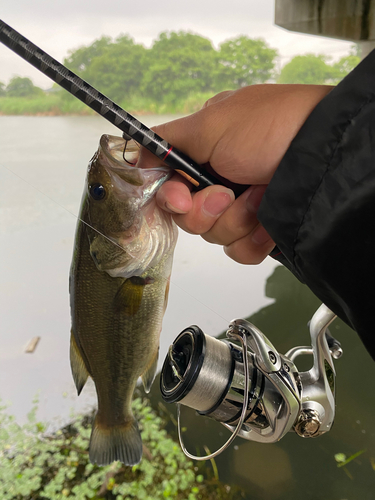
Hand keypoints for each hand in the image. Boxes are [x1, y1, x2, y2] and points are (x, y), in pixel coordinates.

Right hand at [137, 84, 331, 263]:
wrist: (323, 155)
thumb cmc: (273, 127)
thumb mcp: (212, 123)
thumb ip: (167, 140)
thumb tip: (132, 152)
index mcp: (206, 152)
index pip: (169, 184)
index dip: (170, 197)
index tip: (180, 196)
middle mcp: (221, 180)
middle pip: (187, 216)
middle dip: (205, 209)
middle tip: (227, 191)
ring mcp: (242, 206)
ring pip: (212, 235)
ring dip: (234, 219)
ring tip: (259, 195)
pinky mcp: (262, 230)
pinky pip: (238, 251)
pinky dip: (253, 238)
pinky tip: (268, 219)